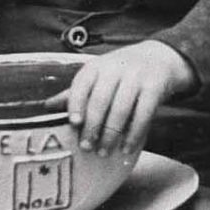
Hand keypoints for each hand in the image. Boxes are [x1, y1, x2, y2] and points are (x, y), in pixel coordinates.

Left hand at [67, 39, 192, 155]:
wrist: (162, 58)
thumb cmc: (124, 72)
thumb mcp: (100, 75)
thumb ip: (78, 92)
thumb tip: (47, 106)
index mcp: (97, 66)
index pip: (82, 84)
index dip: (76, 103)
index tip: (74, 123)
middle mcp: (116, 68)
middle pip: (100, 100)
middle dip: (93, 126)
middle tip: (87, 147)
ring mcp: (137, 77)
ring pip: (121, 109)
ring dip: (111, 134)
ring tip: (105, 151)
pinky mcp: (155, 87)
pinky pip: (143, 114)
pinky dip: (134, 134)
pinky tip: (127, 147)